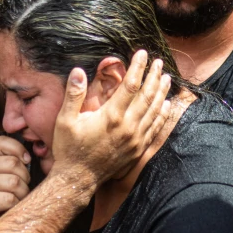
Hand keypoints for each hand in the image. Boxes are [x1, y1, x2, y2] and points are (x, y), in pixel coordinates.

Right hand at [0, 136, 30, 232]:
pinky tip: (10, 207)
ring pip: (14, 182)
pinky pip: (10, 199)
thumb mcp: (3, 174)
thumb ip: (14, 162)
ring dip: (22, 193)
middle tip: (21, 186)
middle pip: (13, 163)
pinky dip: (15, 204)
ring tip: (16, 197)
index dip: (19, 150)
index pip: (3, 142)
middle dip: (24, 177)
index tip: (25, 161)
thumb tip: (29, 158)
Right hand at [51, 51, 170, 189]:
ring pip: (154, 111)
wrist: (78, 179)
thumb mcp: (65, 120)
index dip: (138, 67)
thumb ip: (73, 95)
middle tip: (159, 62)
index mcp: (111, 116)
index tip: (142, 54)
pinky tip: (166, 105)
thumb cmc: (69, 149)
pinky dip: (163, 114)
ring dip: (162, 92)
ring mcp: (135, 139)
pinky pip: (155, 128)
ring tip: (167, 77)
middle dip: (154, 76)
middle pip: (147, 95)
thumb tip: (77, 71)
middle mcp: (127, 126)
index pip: (130, 85)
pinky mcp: (138, 150)